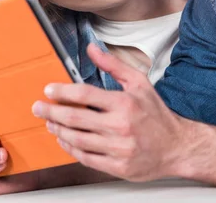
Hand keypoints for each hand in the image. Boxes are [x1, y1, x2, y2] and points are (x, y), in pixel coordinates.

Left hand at [31, 43, 191, 181]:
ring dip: (58, 130)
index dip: (62, 92)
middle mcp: (120, 126)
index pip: (85, 94)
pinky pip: (85, 157)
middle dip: (51, 111)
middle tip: (38, 107)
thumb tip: (92, 48)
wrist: (178, 147)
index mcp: (124, 103)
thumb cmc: (157, 115)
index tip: (49, 90)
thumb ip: (113, 65)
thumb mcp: (139, 83)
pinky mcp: (117, 166)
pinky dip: (70, 148)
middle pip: (75, 118)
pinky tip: (65, 139)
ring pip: (77, 139)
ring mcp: (118, 148)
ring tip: (50, 122)